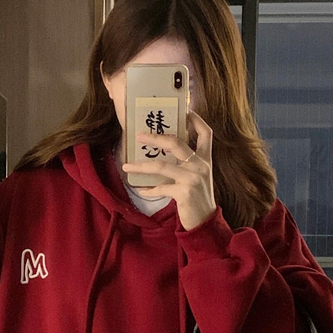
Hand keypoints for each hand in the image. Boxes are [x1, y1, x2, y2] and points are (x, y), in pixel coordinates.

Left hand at [122, 110, 215, 230]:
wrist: (206, 222)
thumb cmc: (198, 198)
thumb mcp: (198, 176)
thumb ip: (187, 163)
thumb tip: (162, 151)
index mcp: (206, 159)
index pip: (206, 133)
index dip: (196, 119)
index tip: (184, 111)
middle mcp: (200, 165)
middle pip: (176, 142)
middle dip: (155, 137)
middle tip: (139, 135)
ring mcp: (192, 178)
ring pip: (161, 166)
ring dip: (141, 165)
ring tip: (126, 166)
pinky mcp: (184, 192)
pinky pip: (160, 188)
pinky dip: (149, 189)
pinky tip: (140, 189)